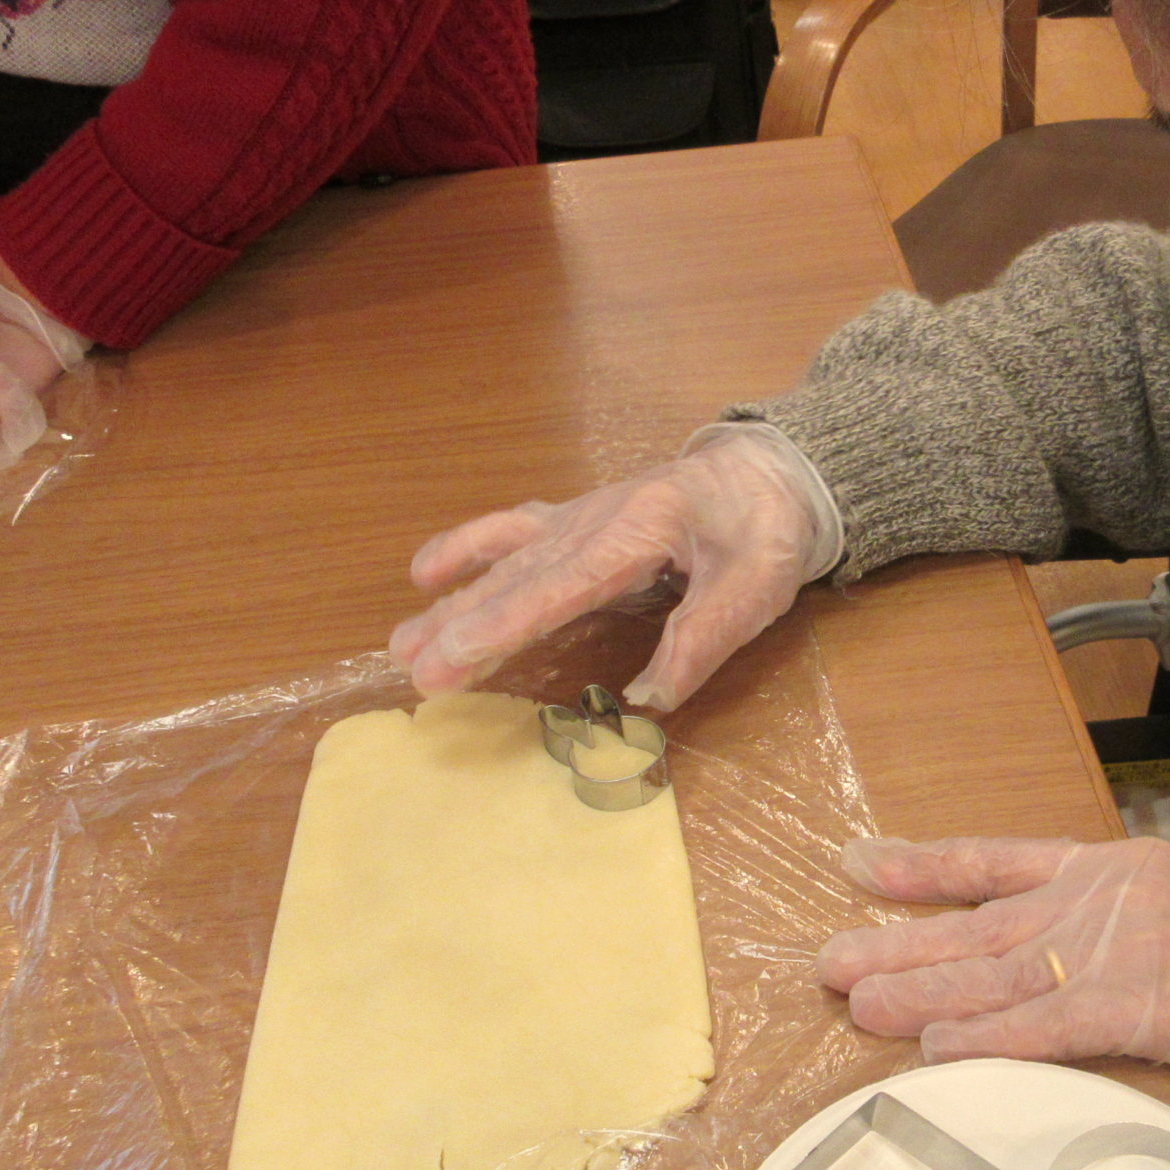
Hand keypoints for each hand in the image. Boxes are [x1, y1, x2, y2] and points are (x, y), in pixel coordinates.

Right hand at [389, 424, 841, 710]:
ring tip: (401, 643)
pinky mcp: (575, 524)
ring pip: (505, 560)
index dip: (506, 621)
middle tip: (414, 669)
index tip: (457, 655)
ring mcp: (579, 517)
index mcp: (640, 528)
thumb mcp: (760, 583)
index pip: (563, 582)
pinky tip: (422, 573)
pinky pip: (511, 534)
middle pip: (520, 575)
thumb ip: (707, 635)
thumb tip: (651, 698)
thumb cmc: (767, 528)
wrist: (769, 472)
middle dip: (464, 624)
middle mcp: (594, 518)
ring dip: (453, 602)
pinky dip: (466, 548)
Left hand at [816, 836, 1169, 1075]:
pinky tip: (937, 1050)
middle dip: (900, 945)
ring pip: (996, 976)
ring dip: (924, 993)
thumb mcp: (1168, 910)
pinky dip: (988, 1039)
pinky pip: (1044, 1028)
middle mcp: (1095, 903)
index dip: (923, 866)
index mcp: (1103, 868)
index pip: (994, 860)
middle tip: (828, 963)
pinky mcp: (1133, 1007)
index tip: (858, 865)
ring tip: (860, 1005)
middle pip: (977, 927)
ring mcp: (1113, 953)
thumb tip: (1022, 957)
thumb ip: (1099, 926)